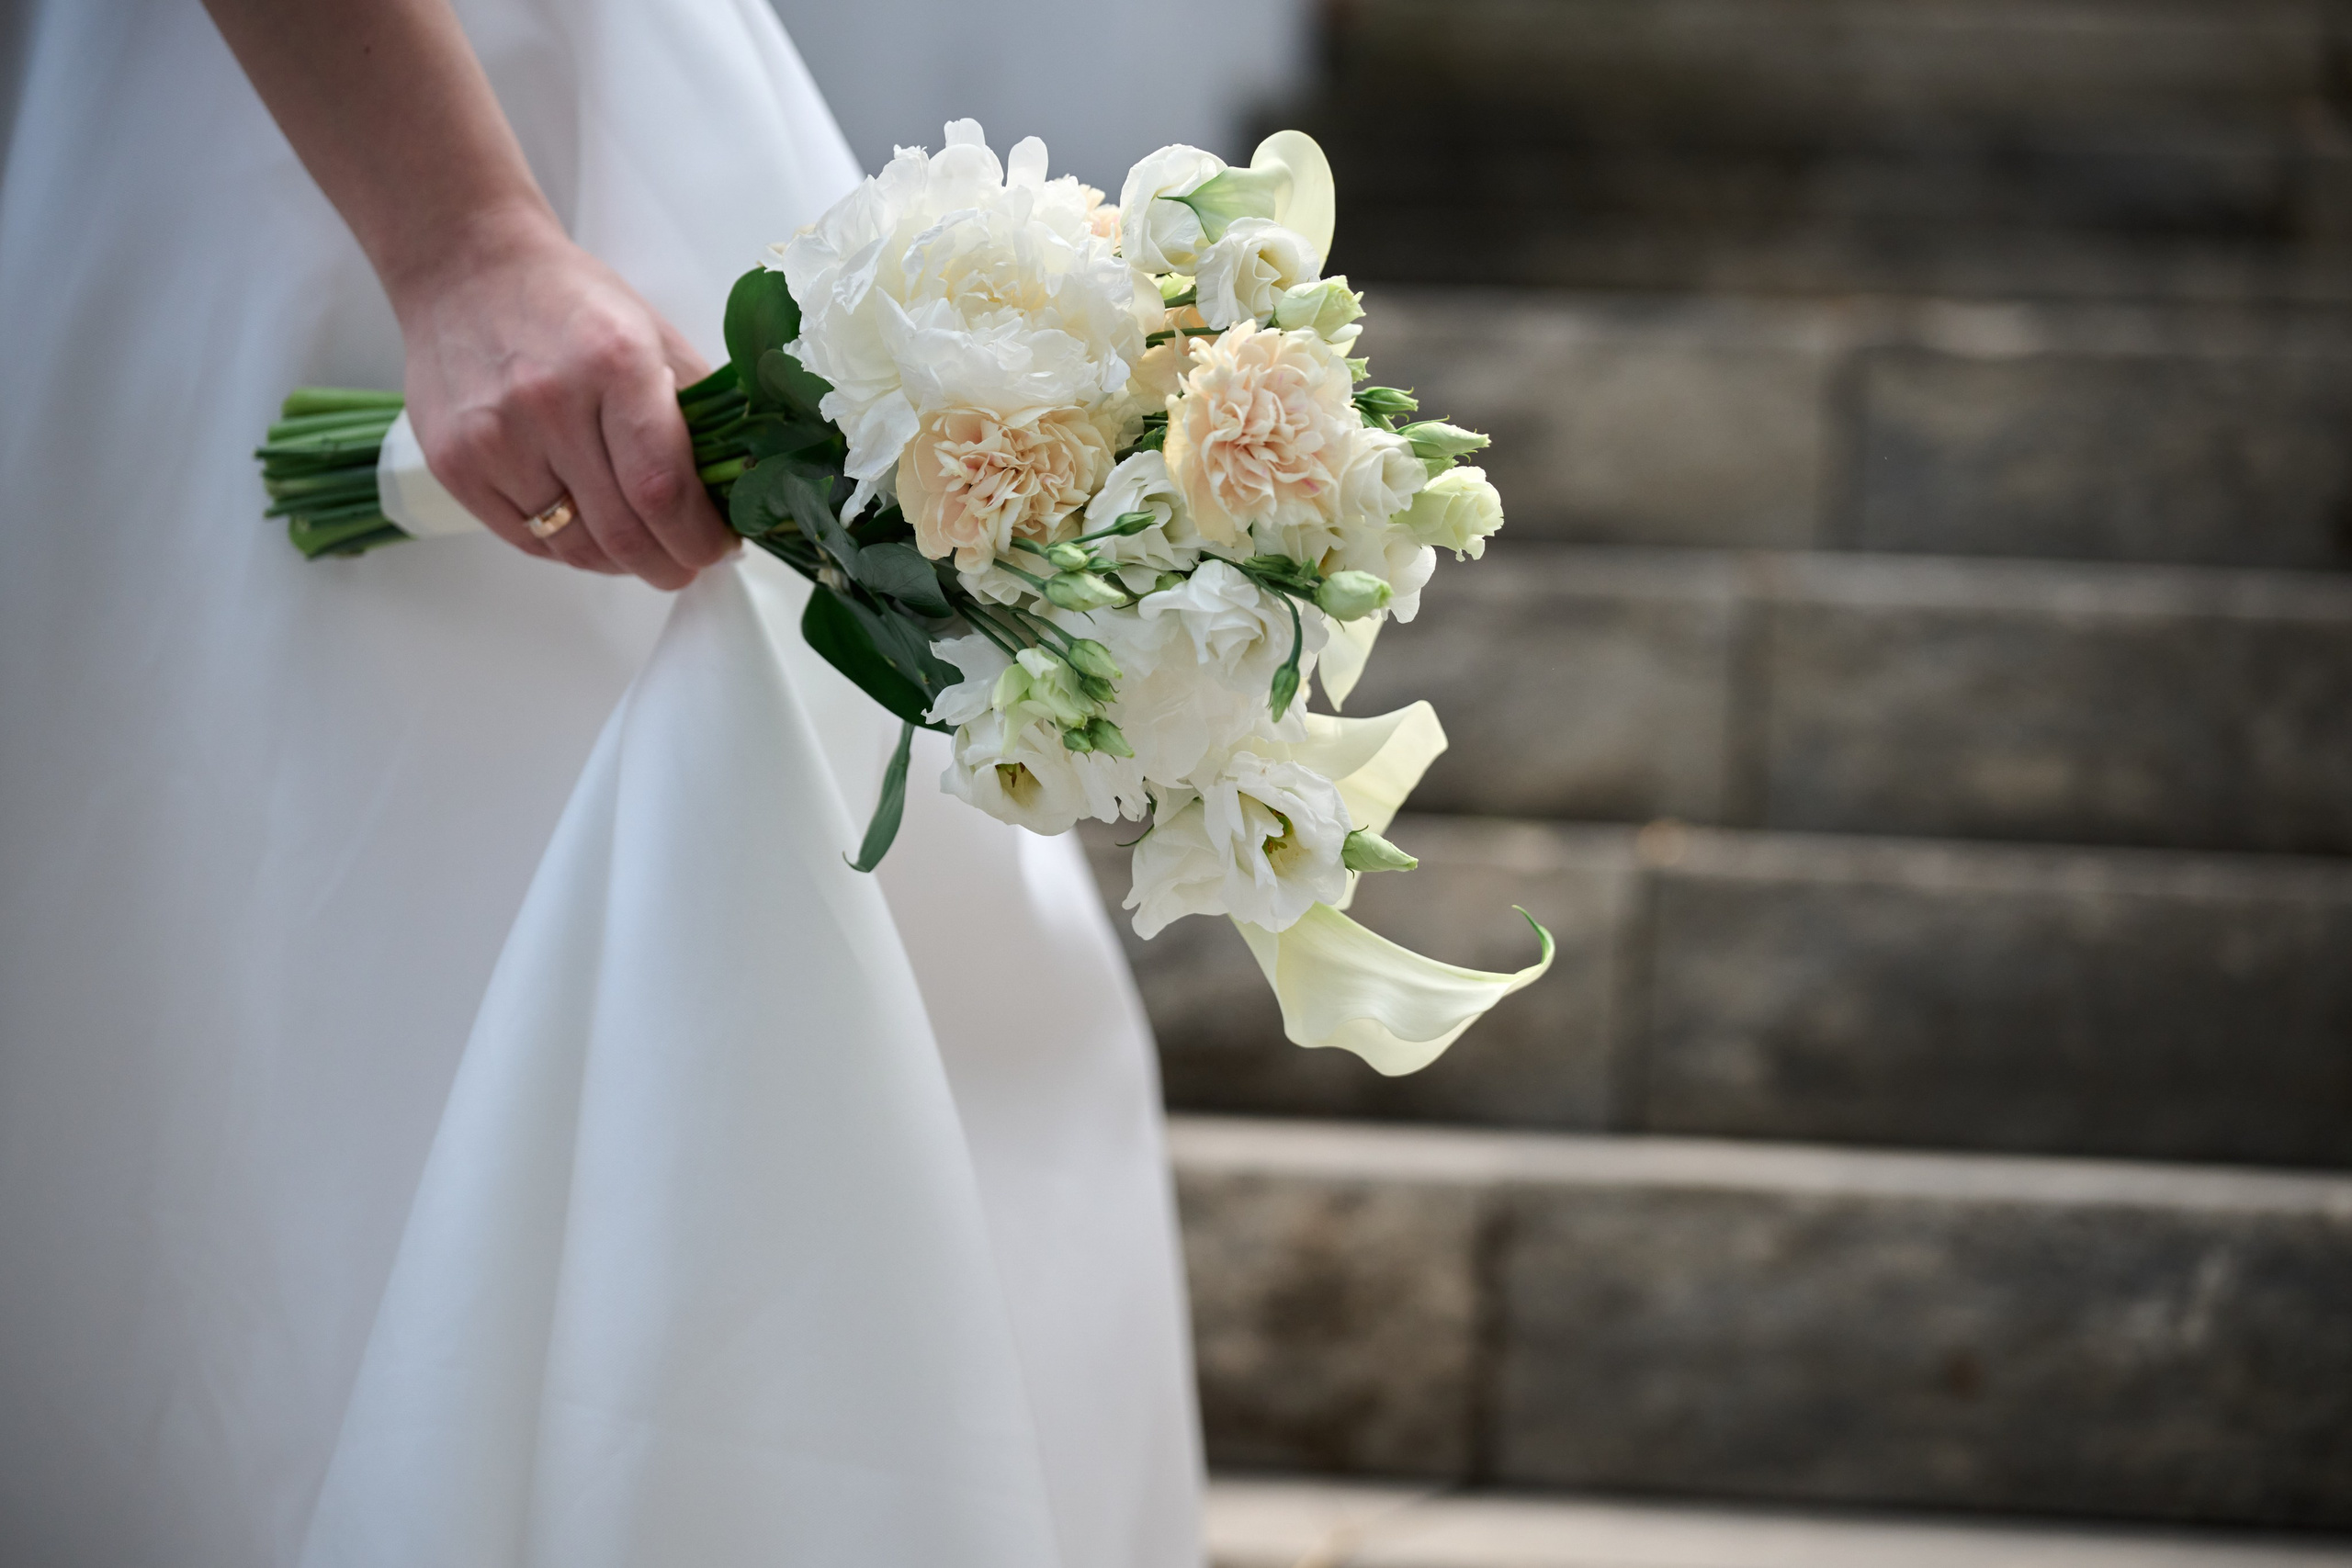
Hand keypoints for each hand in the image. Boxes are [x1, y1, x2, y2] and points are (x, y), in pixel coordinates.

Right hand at [389, 206, 734, 588]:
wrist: (463, 267)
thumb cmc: (569, 303)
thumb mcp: (651, 335)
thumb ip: (700, 409)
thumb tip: (741, 486)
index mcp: (613, 363)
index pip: (665, 489)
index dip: (700, 538)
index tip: (720, 547)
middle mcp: (548, 404)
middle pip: (623, 533)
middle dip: (670, 565)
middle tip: (689, 563)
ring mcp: (493, 440)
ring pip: (576, 548)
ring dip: (622, 564)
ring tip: (643, 546)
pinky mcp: (453, 466)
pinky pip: (528, 542)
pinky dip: (571, 549)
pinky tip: (590, 528)